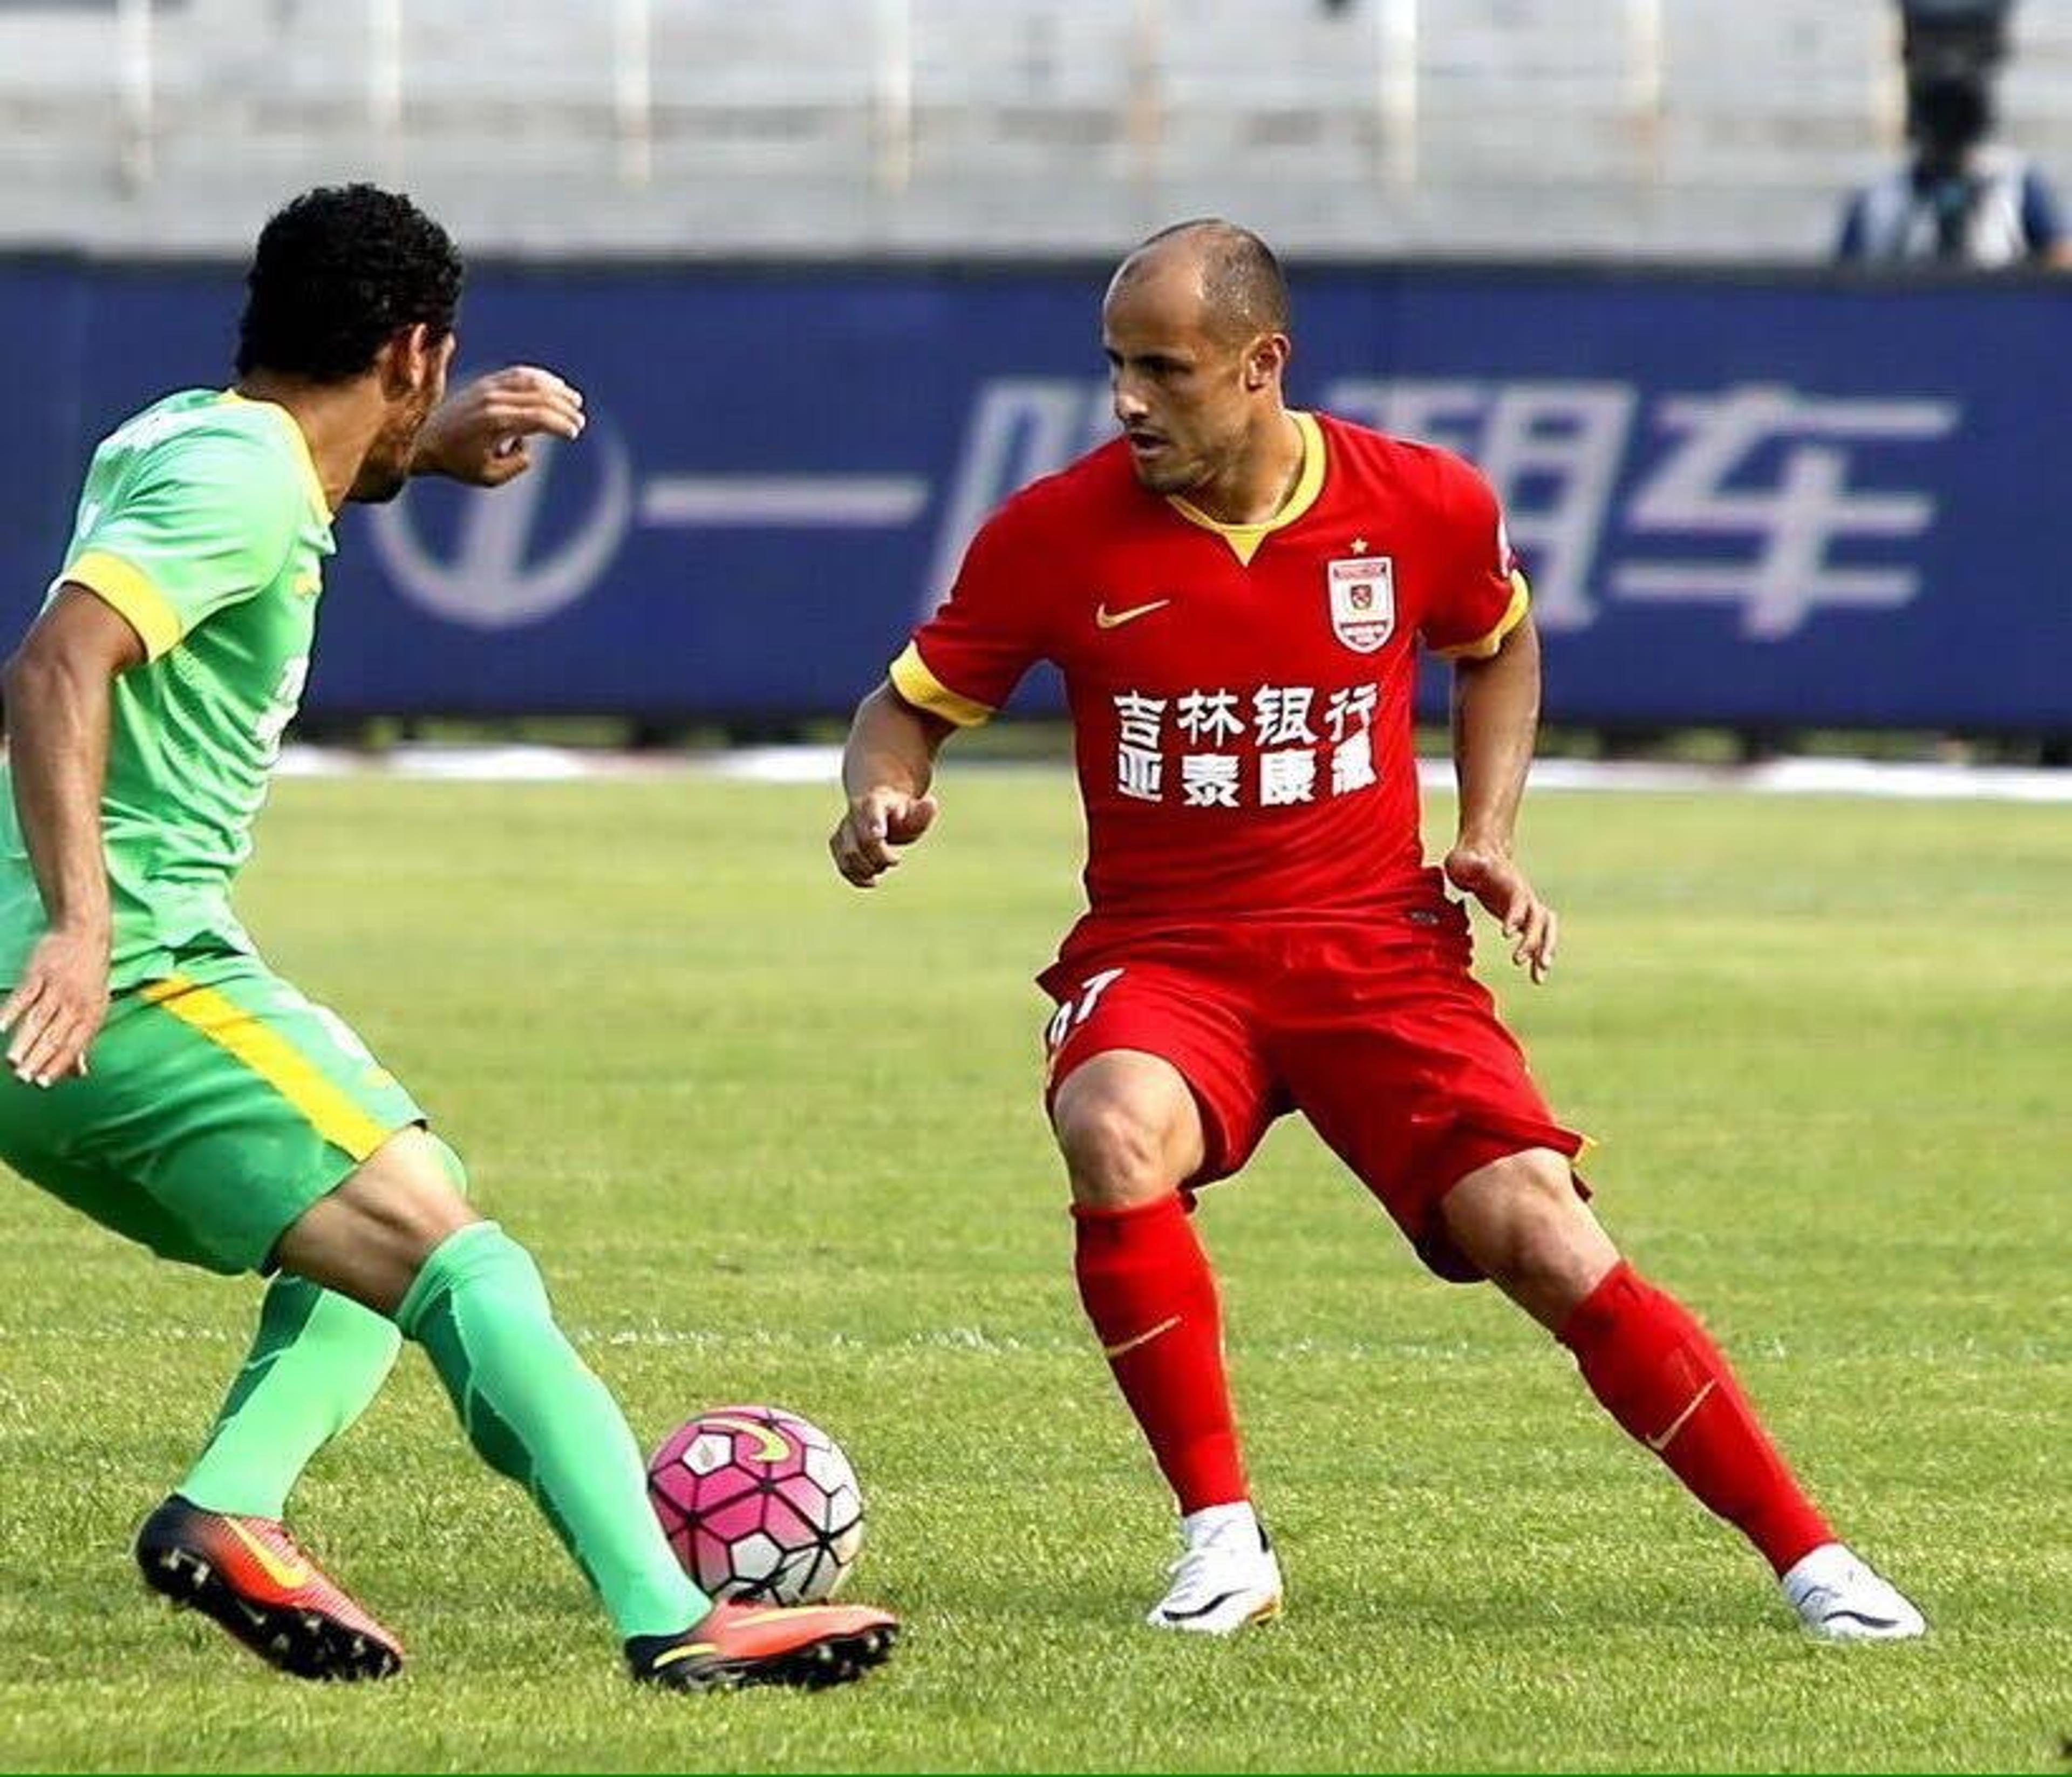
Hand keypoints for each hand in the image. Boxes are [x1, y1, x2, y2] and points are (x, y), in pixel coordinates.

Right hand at [0, 926, 109, 1085]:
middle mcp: (76, 1003)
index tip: (43, 1083)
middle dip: (39, 1058)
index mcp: (92, 1014)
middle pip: (55, 1035)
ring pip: (38, 1019)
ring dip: (24, 1040)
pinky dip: (10, 1011)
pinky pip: (23, 995)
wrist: (85, 934)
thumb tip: (80, 1073)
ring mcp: (57, 987)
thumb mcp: (95, 1007)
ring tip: (12, 1061)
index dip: (59, 1064)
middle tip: (22, 1078)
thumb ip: (83, 1041)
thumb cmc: (90, 978)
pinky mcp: (39, 973)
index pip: (75, 1045)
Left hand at [413, 366, 585, 486]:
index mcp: (497, 423)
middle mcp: (493, 400)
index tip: (573, 433)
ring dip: (556, 389)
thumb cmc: (458, 463)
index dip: (561, 424)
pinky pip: (518, 373)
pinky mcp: (485, 383)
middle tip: (579, 420)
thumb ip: (517, 464)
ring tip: (574, 399)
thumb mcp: (490, 477)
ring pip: (531, 380)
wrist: (426, 440)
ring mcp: (488, 388)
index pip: (540, 417)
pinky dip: (539, 377)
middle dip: (565, 408)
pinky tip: (554, 384)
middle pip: (540, 397)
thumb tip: (529, 446)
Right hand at [830, 788, 938, 887]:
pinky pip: (842, 864)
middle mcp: (855, 813)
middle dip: (880, 857)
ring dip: (868, 868)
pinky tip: (871, 881)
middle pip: (862, 840)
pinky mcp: (838, 844)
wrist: (880, 810)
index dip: (874, 822)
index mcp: (875, 800)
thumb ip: (923, 812)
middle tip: (895, 860)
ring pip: (849, 854)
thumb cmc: (901, 814)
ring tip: (882, 868)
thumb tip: (931, 803)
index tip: (880, 836)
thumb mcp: (916, 812)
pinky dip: (856, 877)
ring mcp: (844, 828)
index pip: (872, 809)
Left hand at [1443, 841, 1556, 983]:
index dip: (1515, 915)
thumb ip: (1470, 863)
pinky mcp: (1524, 920)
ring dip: (1544, 952)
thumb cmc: (1469, 859)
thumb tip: (1476, 862)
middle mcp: (1525, 897)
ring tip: (1538, 977)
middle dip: (1533, 940)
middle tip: (1518, 960)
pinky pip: (1538, 940)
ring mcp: (1528, 909)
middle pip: (1539, 918)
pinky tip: (1536, 977)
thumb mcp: (1464, 860)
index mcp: (1511, 883)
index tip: (1506, 933)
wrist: (1483, 854)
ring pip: (1546, 931)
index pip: (1519, 900)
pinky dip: (1538, 958)